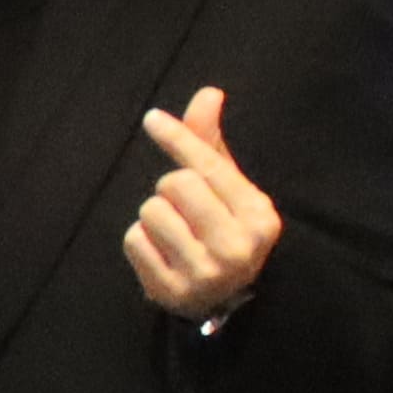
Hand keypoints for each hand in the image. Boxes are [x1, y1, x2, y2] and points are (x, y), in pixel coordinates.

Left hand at [126, 81, 284, 316]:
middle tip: (185, 211)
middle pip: (174, 183)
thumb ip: (211, 144)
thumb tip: (209, 92)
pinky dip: (140, 242)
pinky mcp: (172, 291)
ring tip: (175, 235)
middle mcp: (237, 246)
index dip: (178, 139)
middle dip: (170, 190)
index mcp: (259, 215)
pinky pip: (133, 240)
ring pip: (150, 211)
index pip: (208, 166)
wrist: (221, 300)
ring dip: (153, 217)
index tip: (152, 119)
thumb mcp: (227, 190)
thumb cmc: (221, 230)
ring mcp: (205, 272)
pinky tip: (162, 255)